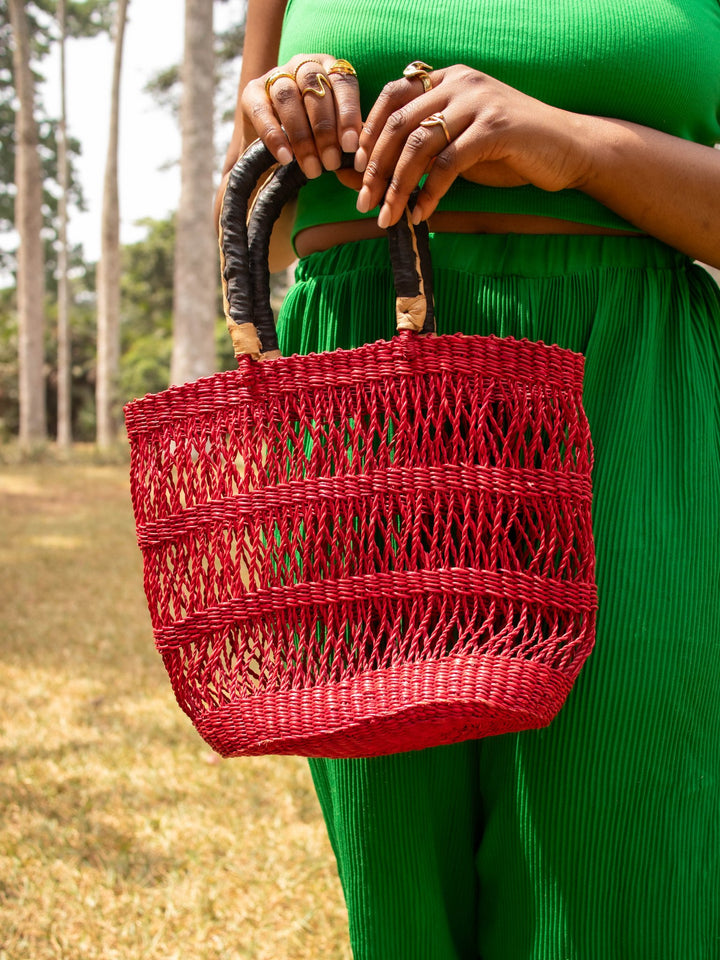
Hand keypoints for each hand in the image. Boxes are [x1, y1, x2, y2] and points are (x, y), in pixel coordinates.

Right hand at [241, 54, 362, 181]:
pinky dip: (274, 136)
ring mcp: (276, 76)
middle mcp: (304, 65)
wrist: (277, 151)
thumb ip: (349, 145)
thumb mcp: (337, 140)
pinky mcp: (252, 92)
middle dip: (324, 129)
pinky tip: (285, 159)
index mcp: (331, 70)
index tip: (350, 146)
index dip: (347, 113)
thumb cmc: (317, 142)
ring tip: (312, 168)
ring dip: (302, 135)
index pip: (343, 82)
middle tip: (331, 163)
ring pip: (288, 97)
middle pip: (314, 87)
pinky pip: (262, 112)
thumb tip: (362, 163)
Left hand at [354, 64, 592, 226]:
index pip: (392, 97)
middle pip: (398, 122)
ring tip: (386, 216)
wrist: (568, 149)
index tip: (354, 171)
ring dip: (397, 185)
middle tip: (363, 202)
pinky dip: (430, 193)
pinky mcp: (495, 128)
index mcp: (448, 77)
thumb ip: (420, 151)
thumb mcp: (459, 144)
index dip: (368, 134)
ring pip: (419, 144)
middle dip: (375, 167)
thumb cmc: (510, 149)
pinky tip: (421, 214)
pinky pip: (448, 163)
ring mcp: (478, 102)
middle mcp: (460, 82)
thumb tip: (366, 175)